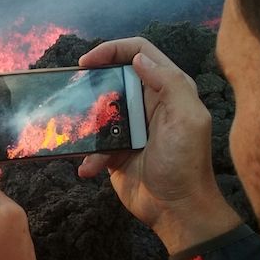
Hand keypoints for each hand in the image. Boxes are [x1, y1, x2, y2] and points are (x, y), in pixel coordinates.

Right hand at [78, 37, 240, 254]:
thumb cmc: (184, 163)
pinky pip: (92, 142)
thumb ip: (169, 83)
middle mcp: (147, 103)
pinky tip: (90, 167)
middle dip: (91, 83)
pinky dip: (88, 154)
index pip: (139, 52)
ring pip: (97, 109)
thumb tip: (137, 58)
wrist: (175, 210)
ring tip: (74, 131)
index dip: (112, 49)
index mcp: (168, 89)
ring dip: (84, 121)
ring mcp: (128, 126)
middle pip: (112, 77)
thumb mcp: (187, 119)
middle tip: (72, 89)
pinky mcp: (114, 149)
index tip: (86, 62)